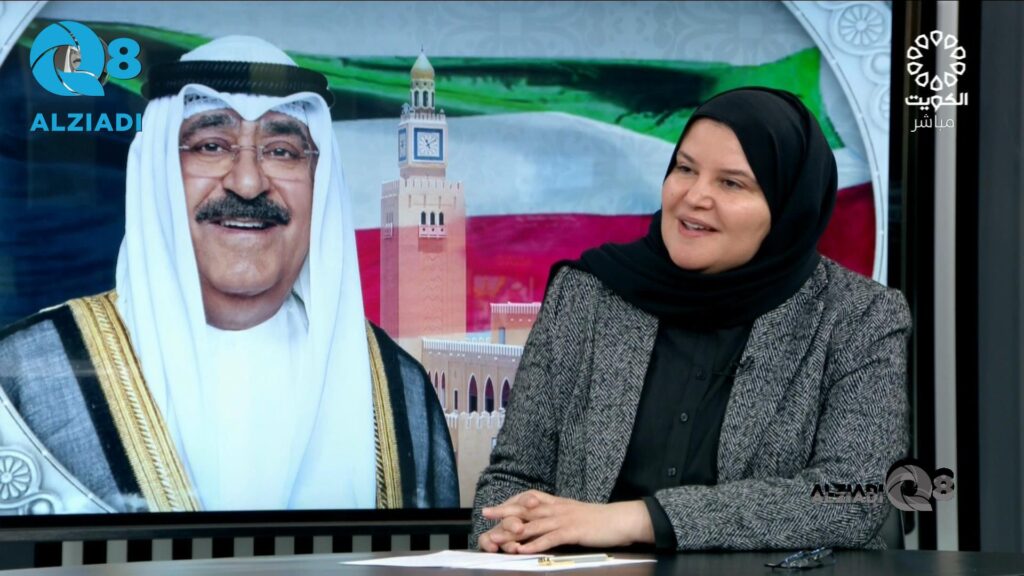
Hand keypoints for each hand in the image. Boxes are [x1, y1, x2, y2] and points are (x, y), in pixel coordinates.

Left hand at [478, 490, 654, 552]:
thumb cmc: (599, 520)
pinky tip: (522, 549)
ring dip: (514, 531)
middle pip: (526, 509)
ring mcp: (564, 519)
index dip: (512, 502)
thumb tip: (546, 519)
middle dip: (505, 511)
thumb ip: (559, 514)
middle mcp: (558, 508)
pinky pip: (550, 538)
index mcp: (558, 503)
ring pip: (534, 525)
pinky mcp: (573, 532)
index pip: (530, 499)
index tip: (497, 506)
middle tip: (486, 513)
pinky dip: (534, 544)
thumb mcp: (575, 512)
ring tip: (497, 535)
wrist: (620, 519)